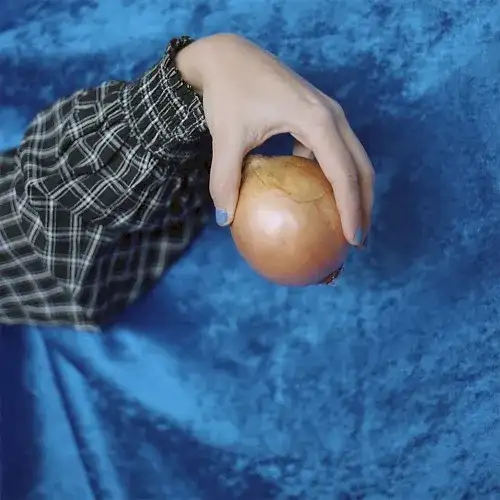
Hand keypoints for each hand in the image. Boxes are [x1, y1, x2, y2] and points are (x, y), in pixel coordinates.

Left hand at [177, 34, 373, 245]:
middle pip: (361, 167)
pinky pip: (334, 152)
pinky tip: (318, 198)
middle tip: (358, 241)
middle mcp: (331, 116)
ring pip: (353, 159)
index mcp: (317, 120)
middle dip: (365, 206)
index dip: (352, 210)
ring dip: (354, 192)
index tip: (353, 241)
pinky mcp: (317, 115)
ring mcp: (327, 114)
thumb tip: (225, 220)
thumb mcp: (226, 137)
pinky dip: (334, 178)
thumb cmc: (228, 90)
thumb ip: (225, 180)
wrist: (227, 55)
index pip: (344, 174)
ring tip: (347, 224)